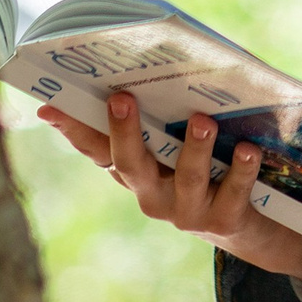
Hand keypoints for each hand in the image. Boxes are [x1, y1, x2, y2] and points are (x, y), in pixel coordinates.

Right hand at [37, 94, 301, 291]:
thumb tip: (124, 77)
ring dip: (193, 148)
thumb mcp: (174, 144)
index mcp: (136, 171)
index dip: (73, 128)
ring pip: (186, 179)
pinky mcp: (225, 220)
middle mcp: (152, 194)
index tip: (50, 105)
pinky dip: (241, 170)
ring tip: (202, 121)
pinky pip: (232, 194)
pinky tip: (248, 149)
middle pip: (130, 164)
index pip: (96, 148)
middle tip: (121, 98)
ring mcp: (187, 211)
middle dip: (124, 131)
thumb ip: (154, 115)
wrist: (251, 224)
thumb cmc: (207, 167)